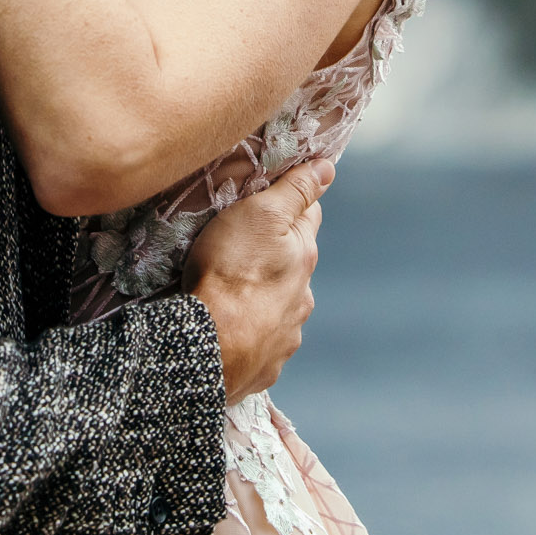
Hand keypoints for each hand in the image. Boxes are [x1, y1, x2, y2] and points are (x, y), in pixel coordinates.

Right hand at [184, 159, 330, 403]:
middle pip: (294, 266)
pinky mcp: (264, 367)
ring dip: (262, 300)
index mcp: (304, 257)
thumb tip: (329, 168)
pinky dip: (250, 334)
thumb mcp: (260, 214)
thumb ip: (295, 190)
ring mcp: (286, 336)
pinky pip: (260, 344)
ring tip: (230, 296)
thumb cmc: (230, 272)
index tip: (270, 201)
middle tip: (240, 250)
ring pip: (279, 308)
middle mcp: (303, 298)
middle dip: (275, 257)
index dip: (291, 204)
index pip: (308, 217)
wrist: (206, 347)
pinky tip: (229, 330)